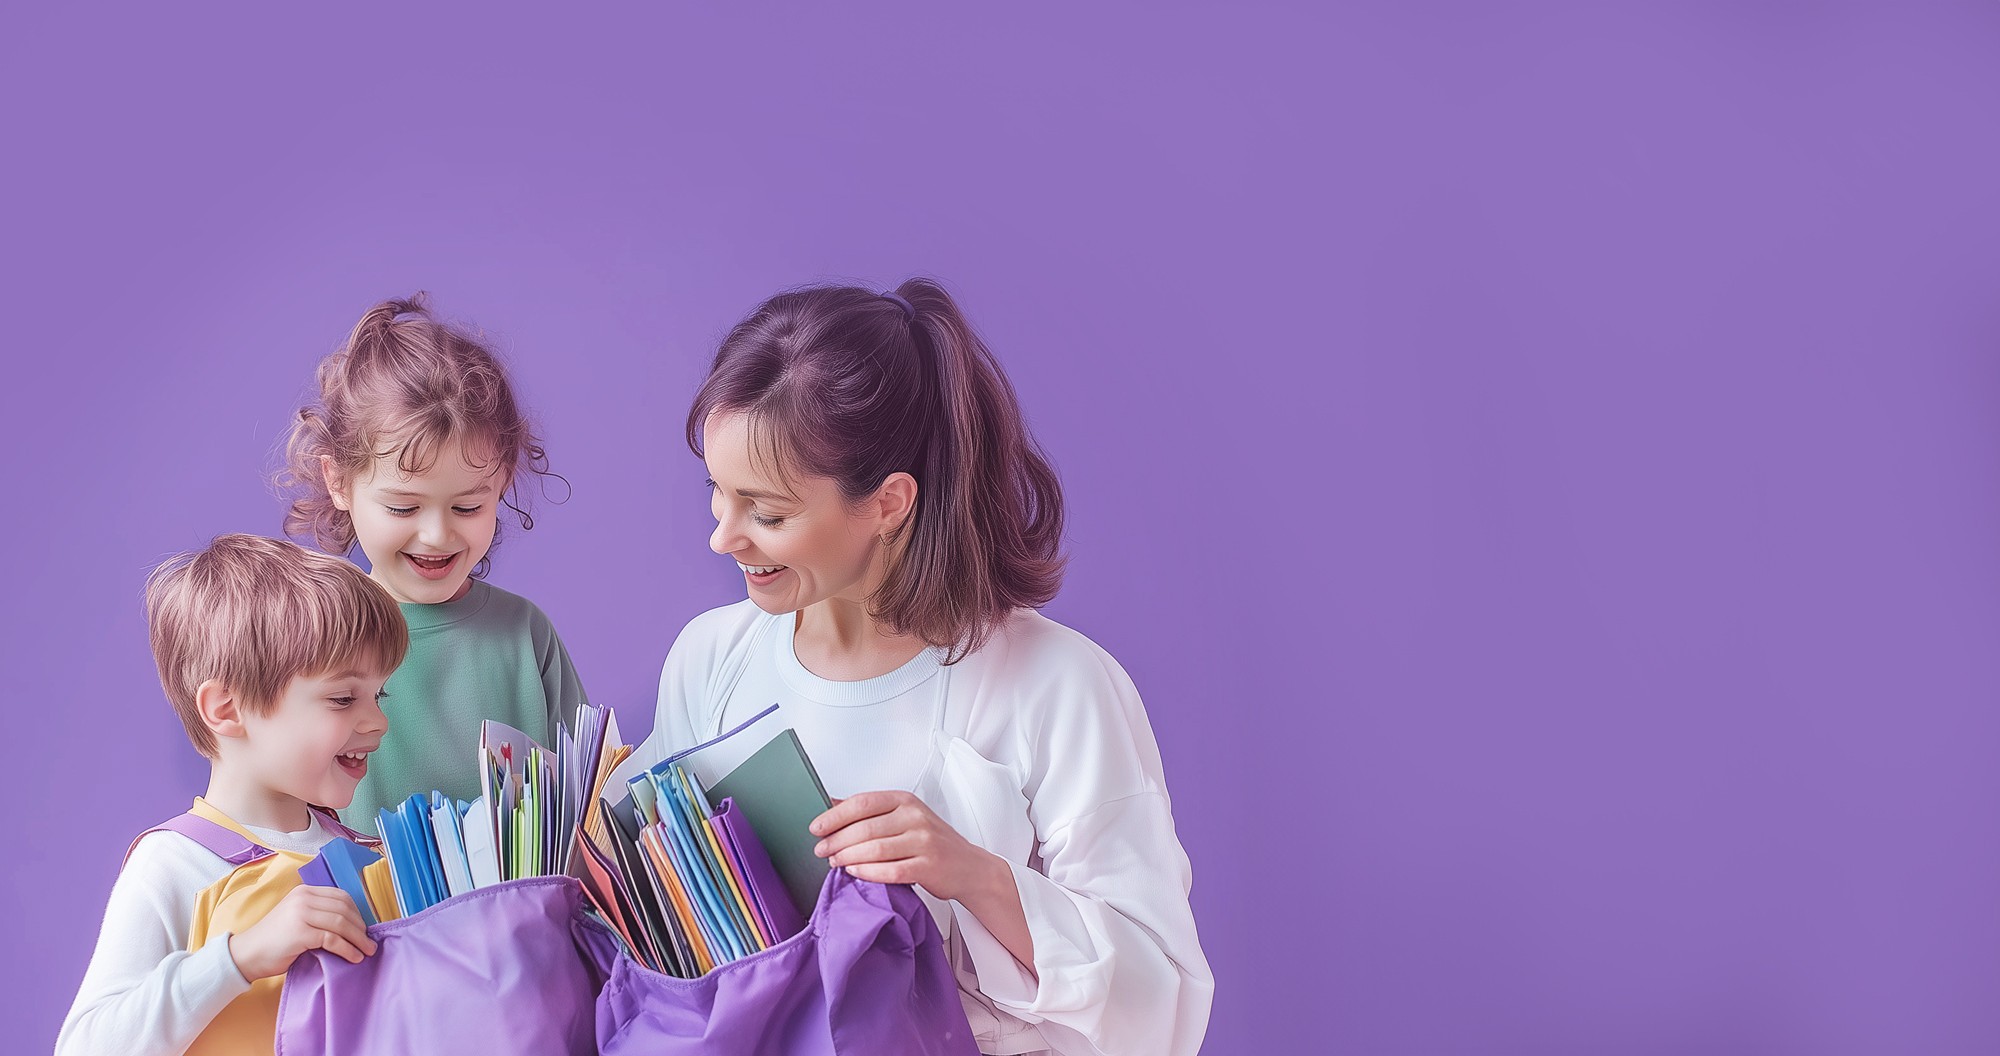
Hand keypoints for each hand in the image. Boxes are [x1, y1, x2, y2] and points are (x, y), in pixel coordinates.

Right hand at [228, 884, 377, 980]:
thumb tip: (353, 925)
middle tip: (370, 942)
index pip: (341, 897)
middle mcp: (303, 898)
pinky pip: (333, 939)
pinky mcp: (300, 932)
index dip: (357, 912)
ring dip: (358, 939)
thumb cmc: (274, 942)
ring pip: (341, 923)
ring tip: (367, 951)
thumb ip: (319, 915)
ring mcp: (301, 914)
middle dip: (361, 927)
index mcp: (304, 892)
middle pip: (344, 909)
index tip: (364, 928)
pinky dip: (347, 949)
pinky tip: (354, 957)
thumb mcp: (297, 918)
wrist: (246, 955)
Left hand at [810, 790, 1004, 903]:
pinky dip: (868, 873)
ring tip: (834, 862)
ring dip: (848, 857)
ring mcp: (924, 842)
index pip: (863, 802)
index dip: (835, 815)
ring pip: (875, 849)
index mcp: (906, 801)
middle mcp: (915, 817)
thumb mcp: (904, 817)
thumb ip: (871, 811)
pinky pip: (891, 871)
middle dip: (837, 840)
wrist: (969, 867)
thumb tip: (831, 804)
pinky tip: (855, 873)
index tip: (816, 827)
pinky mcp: (928, 866)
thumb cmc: (933, 842)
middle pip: (865, 827)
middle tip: (821, 850)